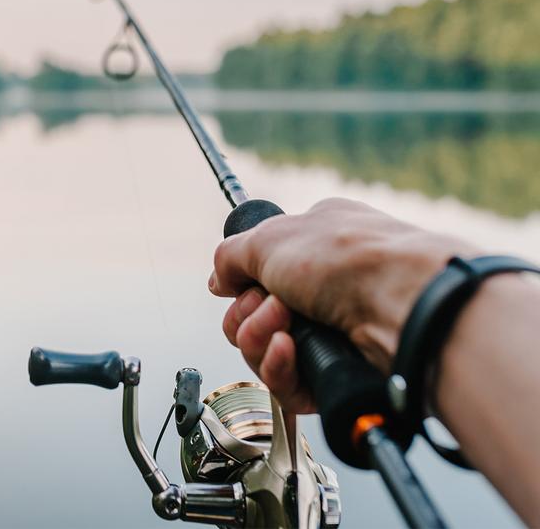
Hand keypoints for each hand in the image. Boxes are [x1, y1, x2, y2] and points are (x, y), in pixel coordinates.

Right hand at [208, 198, 480, 413]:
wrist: (403, 304)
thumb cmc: (349, 259)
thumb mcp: (270, 237)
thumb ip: (230, 256)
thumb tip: (218, 281)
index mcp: (315, 244)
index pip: (258, 273)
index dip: (242, 283)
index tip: (240, 284)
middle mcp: (324, 288)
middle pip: (252, 316)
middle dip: (247, 314)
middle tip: (272, 304)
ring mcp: (331, 333)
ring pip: (263, 352)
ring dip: (259, 338)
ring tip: (285, 325)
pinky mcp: (335, 374)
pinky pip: (285, 384)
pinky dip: (278, 367)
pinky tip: (290, 350)